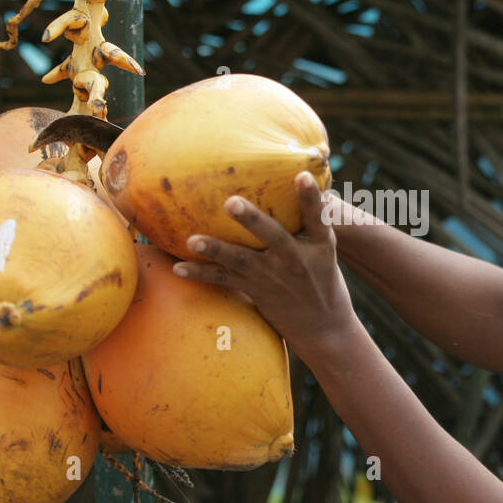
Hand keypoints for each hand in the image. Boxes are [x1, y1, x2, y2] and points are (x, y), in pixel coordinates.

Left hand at [172, 172, 358, 357]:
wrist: (324, 327)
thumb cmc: (323, 278)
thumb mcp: (324, 249)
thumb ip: (307, 221)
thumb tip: (294, 175)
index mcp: (319, 244)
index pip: (317, 217)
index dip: (310, 197)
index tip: (302, 176)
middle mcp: (296, 260)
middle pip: (273, 236)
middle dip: (252, 220)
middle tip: (231, 202)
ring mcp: (274, 277)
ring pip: (242, 260)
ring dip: (216, 249)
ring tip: (193, 240)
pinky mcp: (257, 290)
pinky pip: (224, 280)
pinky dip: (200, 273)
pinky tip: (177, 268)